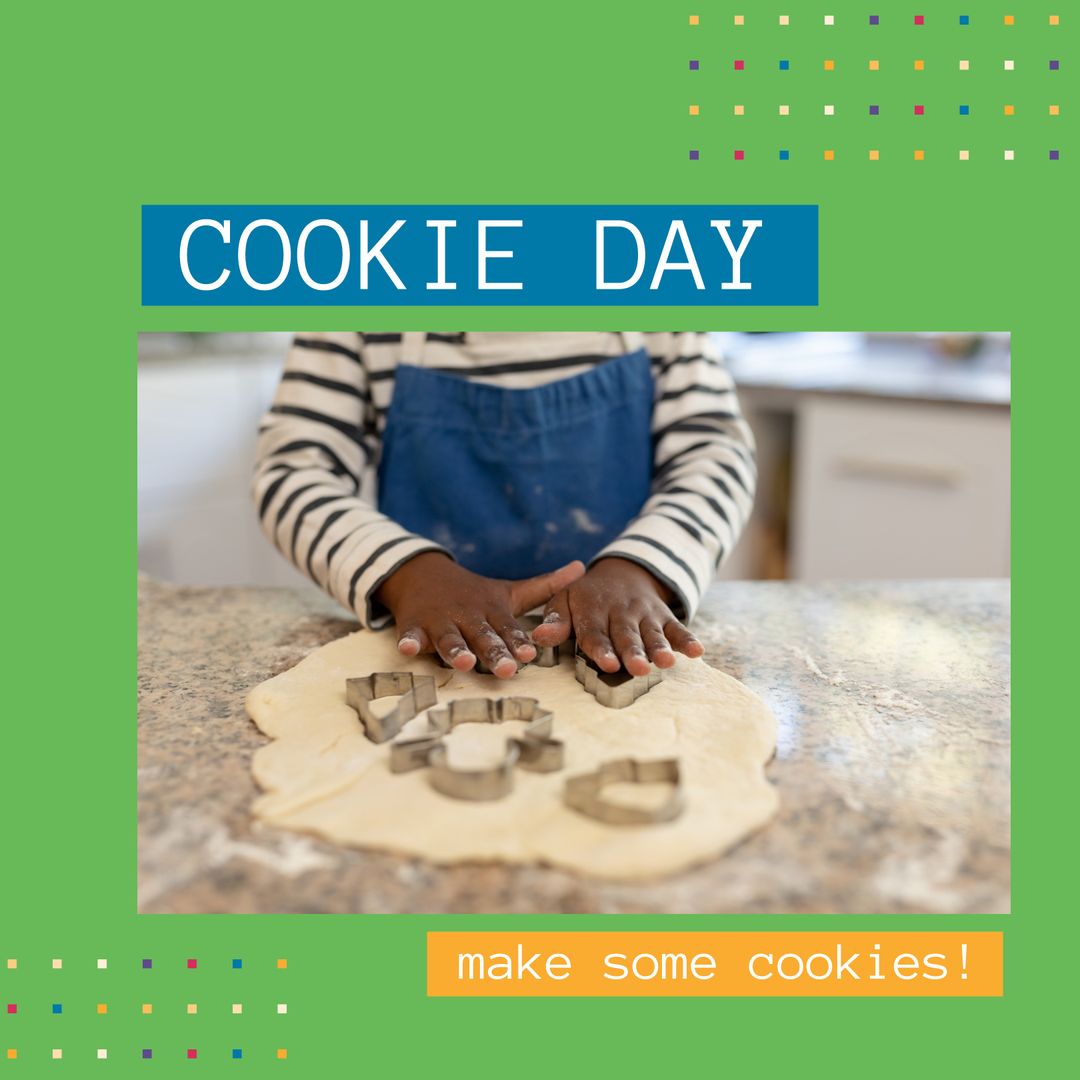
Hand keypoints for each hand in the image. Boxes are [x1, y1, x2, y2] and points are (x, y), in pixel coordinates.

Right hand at [373, 552, 584, 677]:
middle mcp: (468, 617)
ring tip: (465, 662)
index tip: (530, 655)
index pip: (508, 629)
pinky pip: (411, 635)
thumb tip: (581, 568)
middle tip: (507, 670)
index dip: (518, 642)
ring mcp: (440, 620)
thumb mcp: (509, 590)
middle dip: (495, 652)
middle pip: (483, 637)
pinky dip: (409, 641)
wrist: (423, 573)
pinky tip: (409, 649)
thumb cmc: (473, 592)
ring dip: (456, 650)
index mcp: (492, 611)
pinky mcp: (414, 624)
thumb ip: (545, 587)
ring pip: (449, 639)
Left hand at [531, 557, 703, 675]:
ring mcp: (644, 613)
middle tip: (638, 668)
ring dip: (660, 647)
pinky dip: (687, 639)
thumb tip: (539, 636)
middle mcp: (620, 611)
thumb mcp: (564, 601)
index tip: (607, 663)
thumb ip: (555, 621)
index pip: (595, 631)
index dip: (601, 647)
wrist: (622, 572)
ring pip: (652, 632)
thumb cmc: (586, 597)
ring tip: (666, 662)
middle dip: (633, 651)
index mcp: (592, 609)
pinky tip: (697, 652)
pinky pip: (677, 627)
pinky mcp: (663, 615)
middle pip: (626, 634)